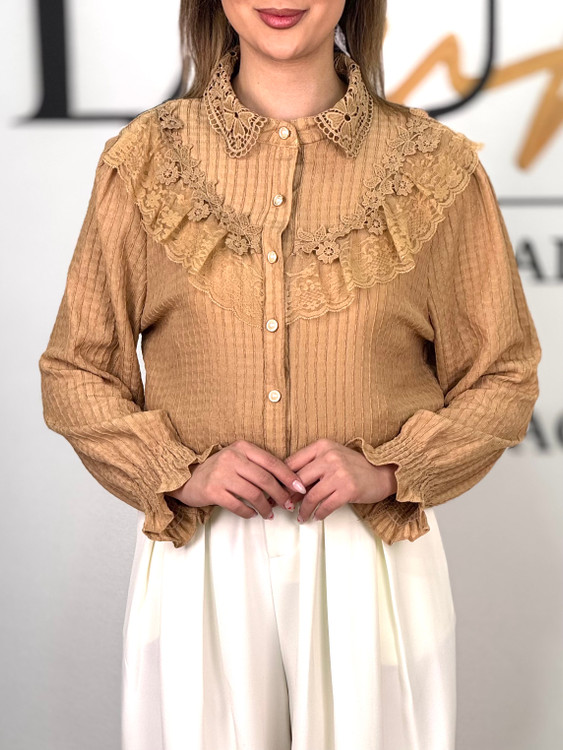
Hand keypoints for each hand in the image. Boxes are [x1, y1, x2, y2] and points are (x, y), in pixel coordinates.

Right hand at [166, 439, 306, 519]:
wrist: (187, 478)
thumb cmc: (220, 470)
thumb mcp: (238, 459)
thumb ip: (258, 466)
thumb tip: (286, 484)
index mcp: (242, 447)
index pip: (271, 462)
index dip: (288, 476)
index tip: (300, 488)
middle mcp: (231, 458)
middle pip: (265, 479)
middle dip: (280, 495)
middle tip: (288, 505)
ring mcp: (221, 474)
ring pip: (253, 494)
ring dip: (265, 507)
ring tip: (269, 514)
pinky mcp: (212, 490)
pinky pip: (238, 505)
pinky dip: (249, 512)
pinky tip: (252, 515)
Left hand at [283, 438, 397, 521]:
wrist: (382, 473)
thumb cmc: (354, 467)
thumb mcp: (332, 456)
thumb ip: (312, 465)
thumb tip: (288, 485)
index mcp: (322, 446)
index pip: (292, 462)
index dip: (281, 479)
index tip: (275, 491)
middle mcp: (329, 457)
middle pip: (298, 480)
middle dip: (289, 496)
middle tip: (284, 506)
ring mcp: (339, 473)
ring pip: (311, 496)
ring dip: (303, 509)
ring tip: (301, 516)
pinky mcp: (348, 489)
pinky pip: (325, 505)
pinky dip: (319, 513)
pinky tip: (316, 517)